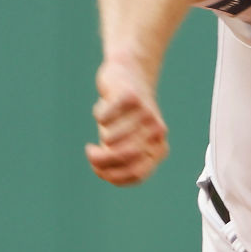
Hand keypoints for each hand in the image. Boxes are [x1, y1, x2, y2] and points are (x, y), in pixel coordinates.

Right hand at [85, 59, 168, 185]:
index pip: (136, 174)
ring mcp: (146, 113)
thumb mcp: (120, 146)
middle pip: (122, 158)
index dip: (111, 175)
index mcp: (159, 148)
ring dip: (101, 132)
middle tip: (91, 151)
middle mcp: (157, 132)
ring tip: (107, 122)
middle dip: (99, 158)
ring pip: (110, 138)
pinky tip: (106, 105)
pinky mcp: (131, 96)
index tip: (98, 169)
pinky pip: (103, 117)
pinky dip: (99, 113)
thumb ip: (113, 165)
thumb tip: (102, 170)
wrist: (129, 76)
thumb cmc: (123, 119)